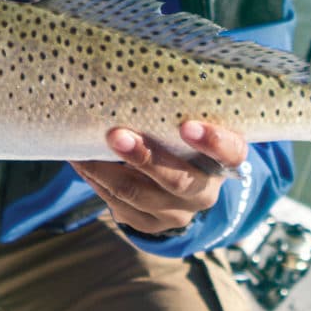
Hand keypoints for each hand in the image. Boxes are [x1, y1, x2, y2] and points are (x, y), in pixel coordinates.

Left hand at [71, 121, 246, 236]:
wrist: (177, 183)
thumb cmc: (178, 137)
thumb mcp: (184, 124)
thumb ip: (170, 112)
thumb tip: (129, 84)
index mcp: (224, 160)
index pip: (230, 152)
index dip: (212, 141)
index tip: (186, 126)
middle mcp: (204, 192)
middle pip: (177, 180)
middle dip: (142, 157)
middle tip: (115, 135)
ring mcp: (178, 214)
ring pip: (138, 194)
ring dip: (104, 170)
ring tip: (80, 149)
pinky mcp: (151, 225)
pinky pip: (119, 206)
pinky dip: (96, 181)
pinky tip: (81, 163)